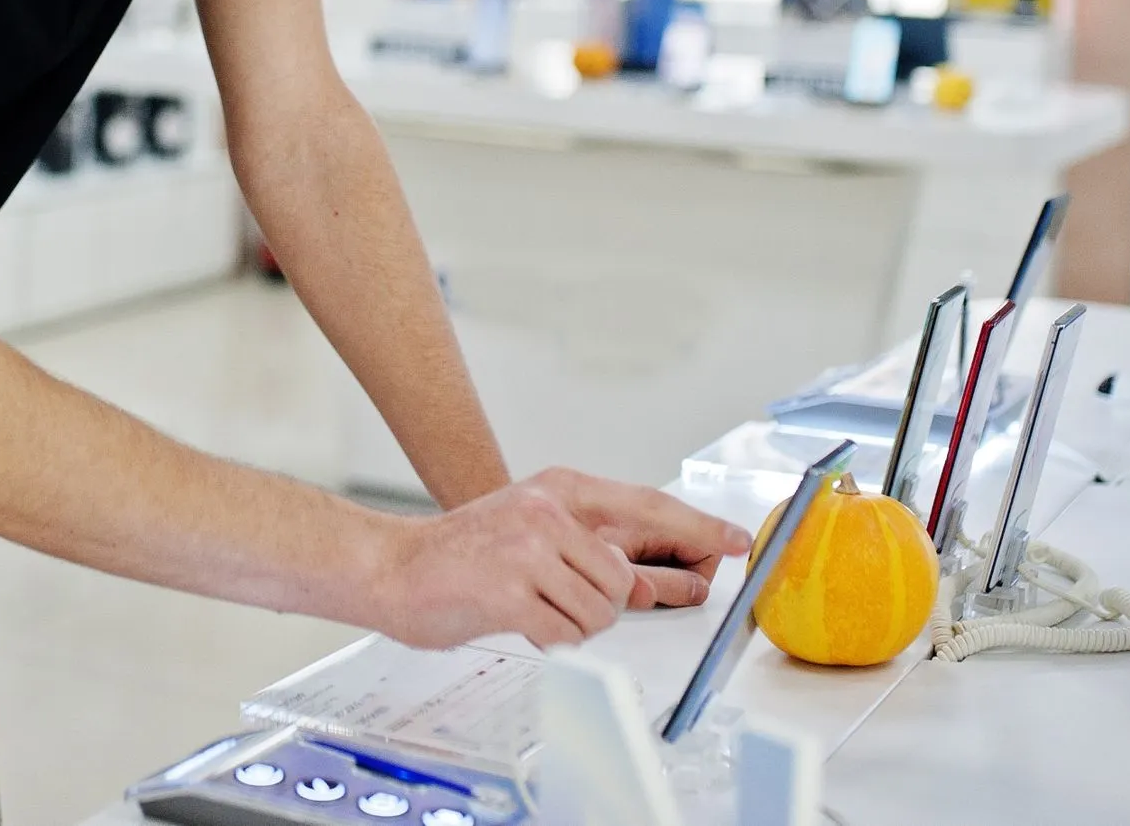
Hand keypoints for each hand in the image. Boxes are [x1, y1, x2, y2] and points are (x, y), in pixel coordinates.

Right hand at [362, 468, 751, 649]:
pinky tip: (518, 619)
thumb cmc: (463, 556)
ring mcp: (530, 549)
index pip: (648, 507)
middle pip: (624, 577)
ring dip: (573, 623)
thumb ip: (599, 553)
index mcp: (559, 490)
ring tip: (531, 605)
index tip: (737, 541)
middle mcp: (549, 512)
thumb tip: (666, 579)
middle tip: (566, 601)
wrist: (392, 568)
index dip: (698, 527)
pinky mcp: (511, 590)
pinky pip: (566, 634)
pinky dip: (549, 638)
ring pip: (601, 610)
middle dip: (605, 602)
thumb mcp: (536, 537)